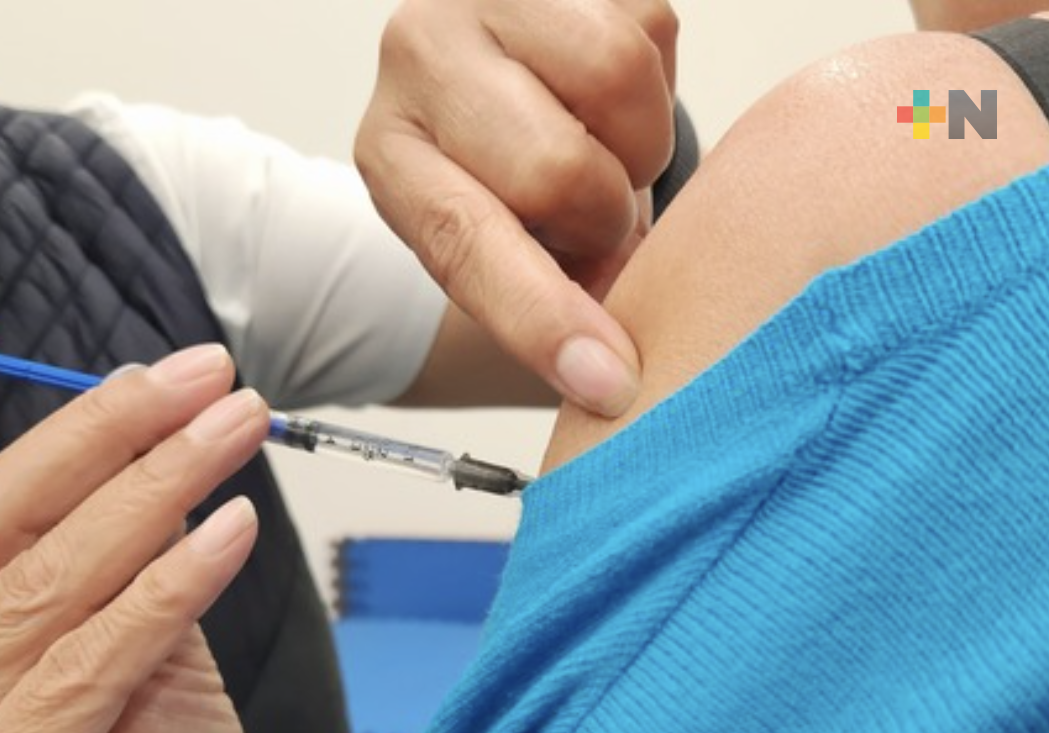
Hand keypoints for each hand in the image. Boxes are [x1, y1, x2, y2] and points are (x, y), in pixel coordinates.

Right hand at [0, 271, 269, 732]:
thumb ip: (117, 564)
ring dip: (152, 487)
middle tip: (197, 372)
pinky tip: (231, 528)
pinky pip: (87, 660)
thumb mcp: (138, 655)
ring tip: (236, 425)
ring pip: (40, 581)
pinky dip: (169, 586)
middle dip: (94, 431)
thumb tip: (146, 452)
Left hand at [356, 0, 677, 417]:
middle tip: (597, 223)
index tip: (607, 383)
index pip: (465, 243)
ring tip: (607, 150)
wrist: (508, 64)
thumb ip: (542, 292)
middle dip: (603, 217)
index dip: (542, 319)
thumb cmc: (503, 168)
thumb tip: (613, 372)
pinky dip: (655, 83)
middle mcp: (419, 60)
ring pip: (617, 85)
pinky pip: (652, 30)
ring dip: (639, 146)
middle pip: (556, 170)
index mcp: (392, 154)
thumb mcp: (497, 237)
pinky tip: (612, 96)